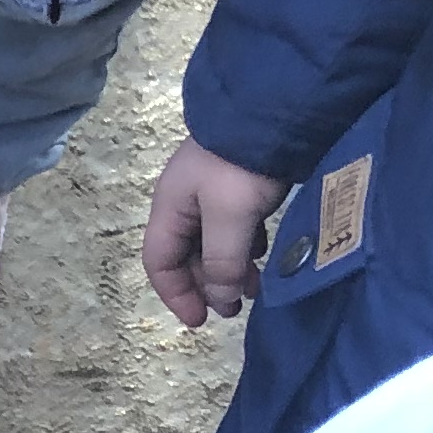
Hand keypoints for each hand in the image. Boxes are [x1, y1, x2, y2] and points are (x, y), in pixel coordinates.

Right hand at [141, 138, 293, 327]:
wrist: (272, 111)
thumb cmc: (240, 167)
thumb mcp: (229, 217)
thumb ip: (222, 261)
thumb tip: (222, 299)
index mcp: (170, 209)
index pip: (159, 262)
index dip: (176, 295)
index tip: (201, 320)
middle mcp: (186, 203)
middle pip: (186, 256)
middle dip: (207, 285)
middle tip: (234, 307)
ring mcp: (212, 193)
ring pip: (213, 243)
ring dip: (229, 269)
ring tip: (255, 286)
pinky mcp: (239, 185)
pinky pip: (235, 228)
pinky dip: (245, 248)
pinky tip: (263, 253)